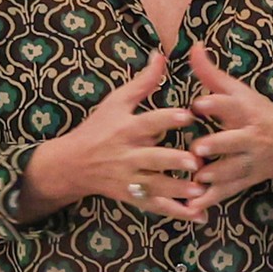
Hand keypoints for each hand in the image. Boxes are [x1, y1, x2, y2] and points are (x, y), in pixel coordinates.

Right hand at [16, 49, 205, 222]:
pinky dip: (177, 213)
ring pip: (156, 187)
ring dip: (178, 190)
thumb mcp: (116, 102)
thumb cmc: (98, 128)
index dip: (166, 119)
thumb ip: (143, 82)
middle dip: (173, 161)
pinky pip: (156, 207)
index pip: (148, 122)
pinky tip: (199, 216)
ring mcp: (129, 179)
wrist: (71, 164)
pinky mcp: (132, 197)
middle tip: (196, 162)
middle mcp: (127, 155)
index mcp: (125, 129)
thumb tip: (161, 54)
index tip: (188, 115)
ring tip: (201, 192)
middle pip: (152, 159)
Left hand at [184, 43, 272, 212]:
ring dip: (215, 176)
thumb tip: (192, 47)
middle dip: (217, 145)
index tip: (199, 103)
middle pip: (233, 141)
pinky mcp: (246, 180)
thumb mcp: (240, 93)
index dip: (216, 104)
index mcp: (246, 111)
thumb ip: (212, 74)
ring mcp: (250, 161)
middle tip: (197, 148)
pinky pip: (228, 192)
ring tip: (195, 180)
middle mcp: (250, 136)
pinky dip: (211, 200)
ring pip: (232, 170)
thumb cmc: (259, 115)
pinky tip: (192, 207)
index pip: (231, 105)